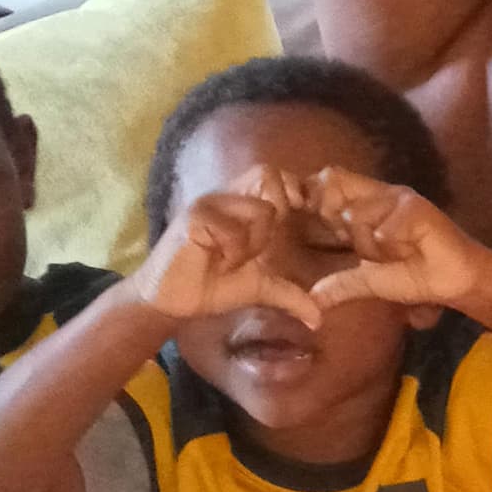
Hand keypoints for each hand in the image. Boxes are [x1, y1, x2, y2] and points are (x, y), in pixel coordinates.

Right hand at [131, 168, 323, 324]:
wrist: (172, 302)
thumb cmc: (213, 287)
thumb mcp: (261, 288)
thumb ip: (291, 296)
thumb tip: (319, 319)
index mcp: (243, 204)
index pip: (276, 174)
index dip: (293, 190)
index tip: (295, 220)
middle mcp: (227, 196)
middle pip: (268, 173)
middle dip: (279, 210)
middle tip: (265, 244)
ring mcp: (209, 204)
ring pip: (260, 208)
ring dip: (256, 240)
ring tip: (234, 259)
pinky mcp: (193, 218)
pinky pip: (232, 229)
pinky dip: (233, 251)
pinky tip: (217, 262)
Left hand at [302, 170, 491, 309]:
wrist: (453, 281)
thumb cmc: (414, 276)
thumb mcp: (368, 281)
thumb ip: (340, 284)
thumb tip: (312, 301)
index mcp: (366, 203)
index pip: (327, 180)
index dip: (315, 196)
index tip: (328, 230)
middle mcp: (379, 192)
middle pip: (333, 187)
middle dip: (342, 227)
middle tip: (369, 249)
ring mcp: (397, 197)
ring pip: (356, 216)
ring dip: (371, 246)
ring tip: (397, 253)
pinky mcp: (415, 207)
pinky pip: (383, 230)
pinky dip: (393, 248)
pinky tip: (412, 249)